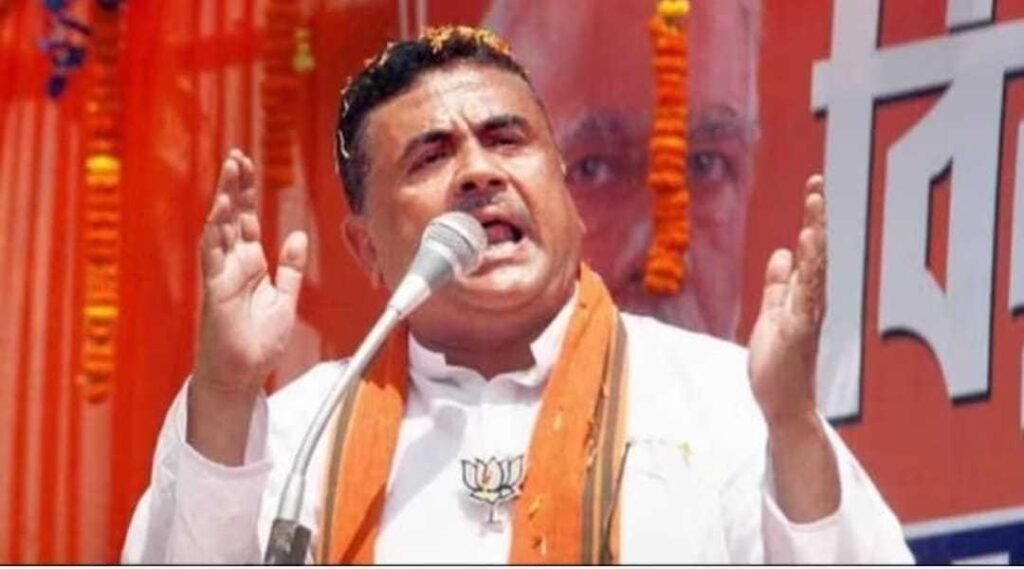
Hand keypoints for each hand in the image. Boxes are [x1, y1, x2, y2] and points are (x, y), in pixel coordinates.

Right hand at [188, 150, 307, 463]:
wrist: (243, 374)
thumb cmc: (259, 343)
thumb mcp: (285, 298)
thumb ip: (289, 267)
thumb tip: (296, 235)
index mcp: (251, 265)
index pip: (246, 220)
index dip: (246, 192)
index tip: (247, 165)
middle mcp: (233, 265)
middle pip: (232, 216)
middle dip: (235, 186)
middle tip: (237, 156)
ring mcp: (221, 274)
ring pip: (219, 227)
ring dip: (224, 198)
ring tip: (230, 169)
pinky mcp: (215, 288)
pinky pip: (213, 253)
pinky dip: (216, 230)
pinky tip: (220, 208)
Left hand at [747, 175, 825, 428]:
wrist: (784, 405)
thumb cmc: (780, 365)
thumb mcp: (774, 314)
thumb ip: (778, 286)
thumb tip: (784, 253)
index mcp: (803, 297)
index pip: (810, 252)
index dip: (813, 220)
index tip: (815, 187)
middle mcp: (810, 303)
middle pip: (817, 255)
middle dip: (817, 220)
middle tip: (817, 185)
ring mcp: (806, 318)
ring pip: (814, 273)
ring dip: (815, 241)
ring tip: (814, 209)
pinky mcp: (796, 334)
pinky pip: (802, 300)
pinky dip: (805, 276)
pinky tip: (803, 252)